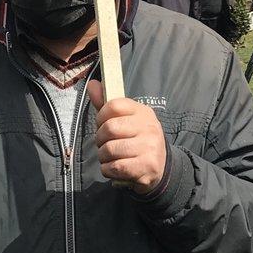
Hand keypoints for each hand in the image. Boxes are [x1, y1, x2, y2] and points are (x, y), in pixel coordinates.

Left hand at [87, 78, 167, 193]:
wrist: (160, 167)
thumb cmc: (136, 140)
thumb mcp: (124, 119)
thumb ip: (105, 104)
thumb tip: (92, 83)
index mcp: (143, 111)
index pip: (113, 105)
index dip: (101, 116)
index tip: (102, 124)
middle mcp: (149, 127)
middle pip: (109, 128)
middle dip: (100, 139)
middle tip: (103, 144)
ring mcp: (150, 147)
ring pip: (110, 149)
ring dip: (103, 156)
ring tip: (108, 157)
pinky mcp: (148, 166)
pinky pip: (116, 167)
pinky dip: (107, 169)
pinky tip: (113, 168)